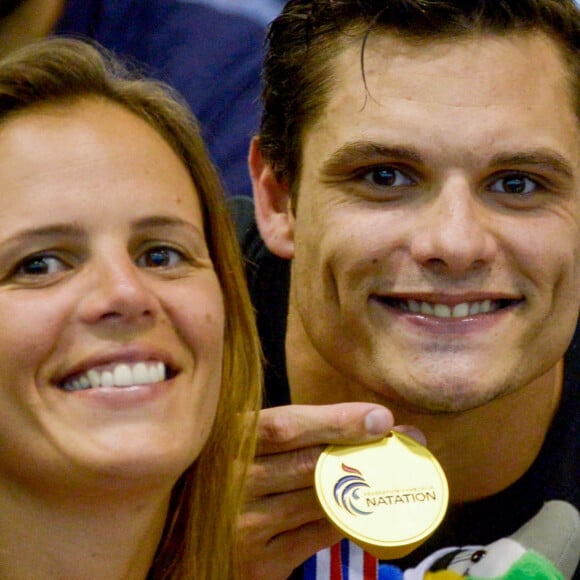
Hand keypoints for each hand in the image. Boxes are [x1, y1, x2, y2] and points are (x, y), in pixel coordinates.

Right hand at [238, 403, 421, 579]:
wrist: (184, 545)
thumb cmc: (225, 481)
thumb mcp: (242, 447)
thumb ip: (285, 435)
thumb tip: (358, 420)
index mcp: (226, 441)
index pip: (285, 427)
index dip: (336, 421)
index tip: (381, 418)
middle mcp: (232, 484)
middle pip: (311, 463)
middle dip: (368, 449)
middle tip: (411, 439)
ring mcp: (245, 526)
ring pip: (322, 500)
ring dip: (369, 484)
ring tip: (402, 469)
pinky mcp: (261, 564)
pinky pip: (320, 534)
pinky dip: (351, 517)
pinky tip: (372, 504)